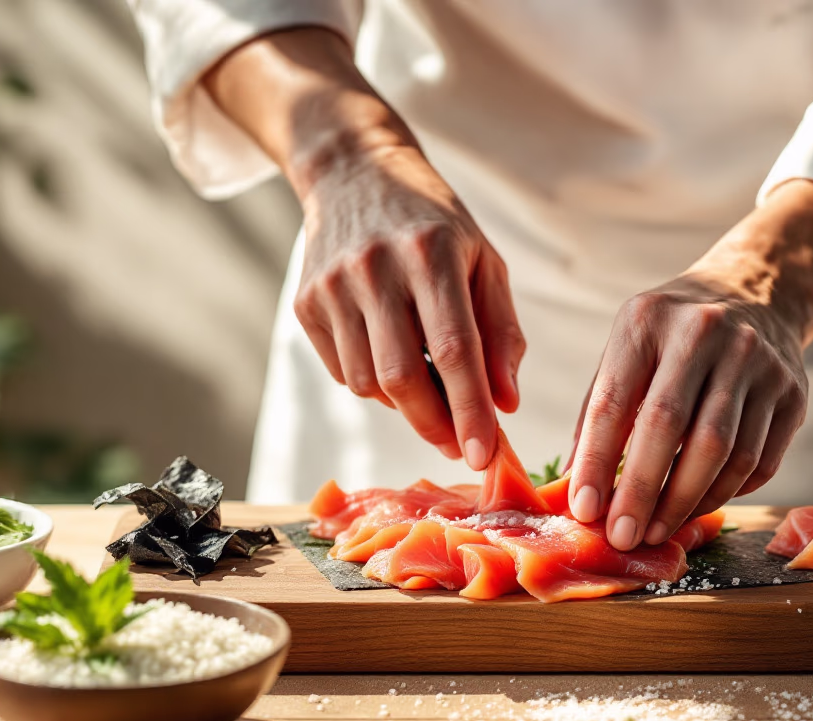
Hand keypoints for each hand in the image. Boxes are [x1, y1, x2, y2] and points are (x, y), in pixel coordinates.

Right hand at [204, 27, 523, 469]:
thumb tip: (506, 402)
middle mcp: (376, 268)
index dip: (470, 410)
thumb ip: (501, 331)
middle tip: (460, 446)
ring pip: (370, 382)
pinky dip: (375, 385)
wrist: (354, 172)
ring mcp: (333, 286)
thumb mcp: (484, 261)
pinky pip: (343, 372)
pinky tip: (393, 358)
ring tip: (430, 390)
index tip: (486, 455)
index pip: (454, 349)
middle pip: (403, 377)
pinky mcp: (305, 302)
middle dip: (436, 425)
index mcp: (432, 253)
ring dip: (406, 406)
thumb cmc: (434, 225)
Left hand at [567, 180, 812, 548]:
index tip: (585, 511)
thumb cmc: (673, 336)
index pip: (616, 401)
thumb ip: (599, 413)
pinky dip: (726, 492)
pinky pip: (760, 460)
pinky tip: (700, 506)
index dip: (598, 462)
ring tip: (659, 530)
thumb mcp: (627, 349)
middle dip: (643, 492)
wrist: (757, 293)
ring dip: (687, 501)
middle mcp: (705, 333)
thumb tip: (576, 490)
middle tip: (624, 537)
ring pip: (723, 451)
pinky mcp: (793, 392)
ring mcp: (757, 361)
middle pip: (671, 427)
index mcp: (648, 321)